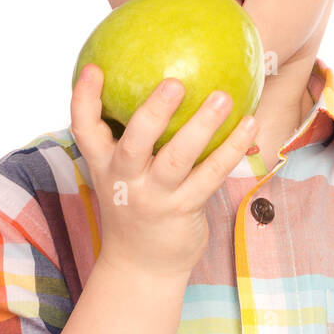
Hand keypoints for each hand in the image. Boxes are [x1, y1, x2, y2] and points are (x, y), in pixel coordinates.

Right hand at [70, 64, 260, 280]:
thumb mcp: (119, 174)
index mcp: (104, 166)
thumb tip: (155, 75)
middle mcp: (125, 181)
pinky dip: (231, 148)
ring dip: (201, 126)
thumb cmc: (135, 205)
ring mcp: (154, 198)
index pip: (84, 129)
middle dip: (153, 112)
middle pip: (134, 143)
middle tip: (175, 82)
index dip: (84, 98)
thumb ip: (128, 136)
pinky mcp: (183, 210)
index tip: (93, 67)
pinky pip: (211, 175)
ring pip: (177, 159)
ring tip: (223, 97)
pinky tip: (249, 124)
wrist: (141, 266)